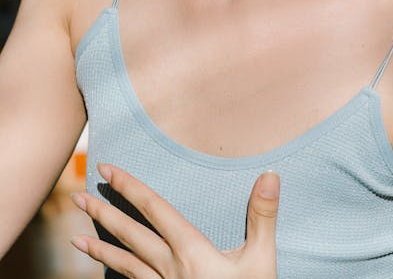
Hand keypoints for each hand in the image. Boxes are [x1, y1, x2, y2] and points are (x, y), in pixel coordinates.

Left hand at [70, 163, 279, 278]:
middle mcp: (171, 269)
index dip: (130, 187)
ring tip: (77, 239)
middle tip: (78, 196)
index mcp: (191, 250)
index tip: (107, 170)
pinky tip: (107, 274)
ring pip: (125, 266)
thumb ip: (262, 216)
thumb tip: (269, 175)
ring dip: (100, 250)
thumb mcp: (262, 260)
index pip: (154, 209)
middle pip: (131, 236)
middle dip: (104, 214)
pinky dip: (117, 277)